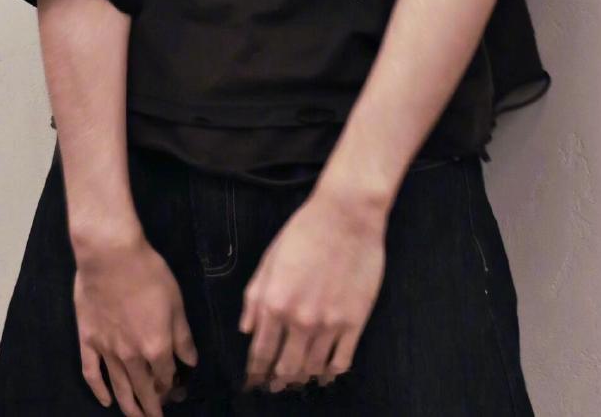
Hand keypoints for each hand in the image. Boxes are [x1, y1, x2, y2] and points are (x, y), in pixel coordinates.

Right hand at [71, 228, 197, 415]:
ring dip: (129, 407)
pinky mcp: (88, 341)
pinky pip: (92, 373)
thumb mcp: (176, 302)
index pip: (166, 376)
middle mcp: (131, 356)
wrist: (111, 256)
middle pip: (144, 389)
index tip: (177, 391)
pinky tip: (105, 402)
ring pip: (119, 388)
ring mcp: (107, 351)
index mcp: (156, 347)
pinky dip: (99, 391)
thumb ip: (183, 336)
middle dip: (153, 407)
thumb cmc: (149, 273)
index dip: (173, 386)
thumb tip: (190, 362)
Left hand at [239, 185, 386, 393]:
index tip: (254, 380)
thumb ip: (254, 296)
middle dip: (278, 380)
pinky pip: (341, 361)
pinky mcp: (354, 322)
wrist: (346, 215)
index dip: (255, 370)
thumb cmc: (304, 231)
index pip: (261, 351)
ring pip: (312, 368)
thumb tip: (246, 329)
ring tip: (299, 381)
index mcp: (274, 303)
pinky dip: (331, 373)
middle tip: (276, 386)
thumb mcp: (270, 259)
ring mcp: (329, 324)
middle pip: (286, 367)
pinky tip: (326, 373)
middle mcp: (299, 320)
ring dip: (303, 377)